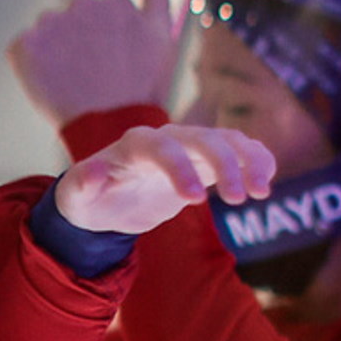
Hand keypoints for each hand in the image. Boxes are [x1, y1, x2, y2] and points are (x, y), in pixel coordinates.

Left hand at [7, 0, 181, 126]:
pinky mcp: (24, 45)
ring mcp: (50, 23)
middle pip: (70, 19)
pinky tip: (49, 84)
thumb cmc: (141, 87)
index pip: (99, 15)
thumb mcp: (161, 39)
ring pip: (45, 31)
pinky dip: (30, 65)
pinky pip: (21, 48)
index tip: (109, 65)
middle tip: (89, 75)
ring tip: (71, 81)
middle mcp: (80, 4)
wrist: (110, 125)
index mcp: (113, 0)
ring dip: (52, 50)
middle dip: (76, 41)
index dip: (102, 44)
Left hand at [55, 124, 274, 234]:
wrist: (105, 201)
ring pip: (227, 140)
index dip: (180, 168)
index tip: (195, 200)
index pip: (161, 147)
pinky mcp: (205, 162)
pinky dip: (256, 160)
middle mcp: (166, 139)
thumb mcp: (74, 198)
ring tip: (260, 193)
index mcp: (133, 146)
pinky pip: (238, 152)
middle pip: (203, 138)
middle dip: (224, 164)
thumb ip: (80, 185)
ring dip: (248, 161)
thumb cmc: (88, 199)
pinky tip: (265, 183)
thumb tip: (92, 173)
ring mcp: (189, 148)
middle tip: (238, 200)